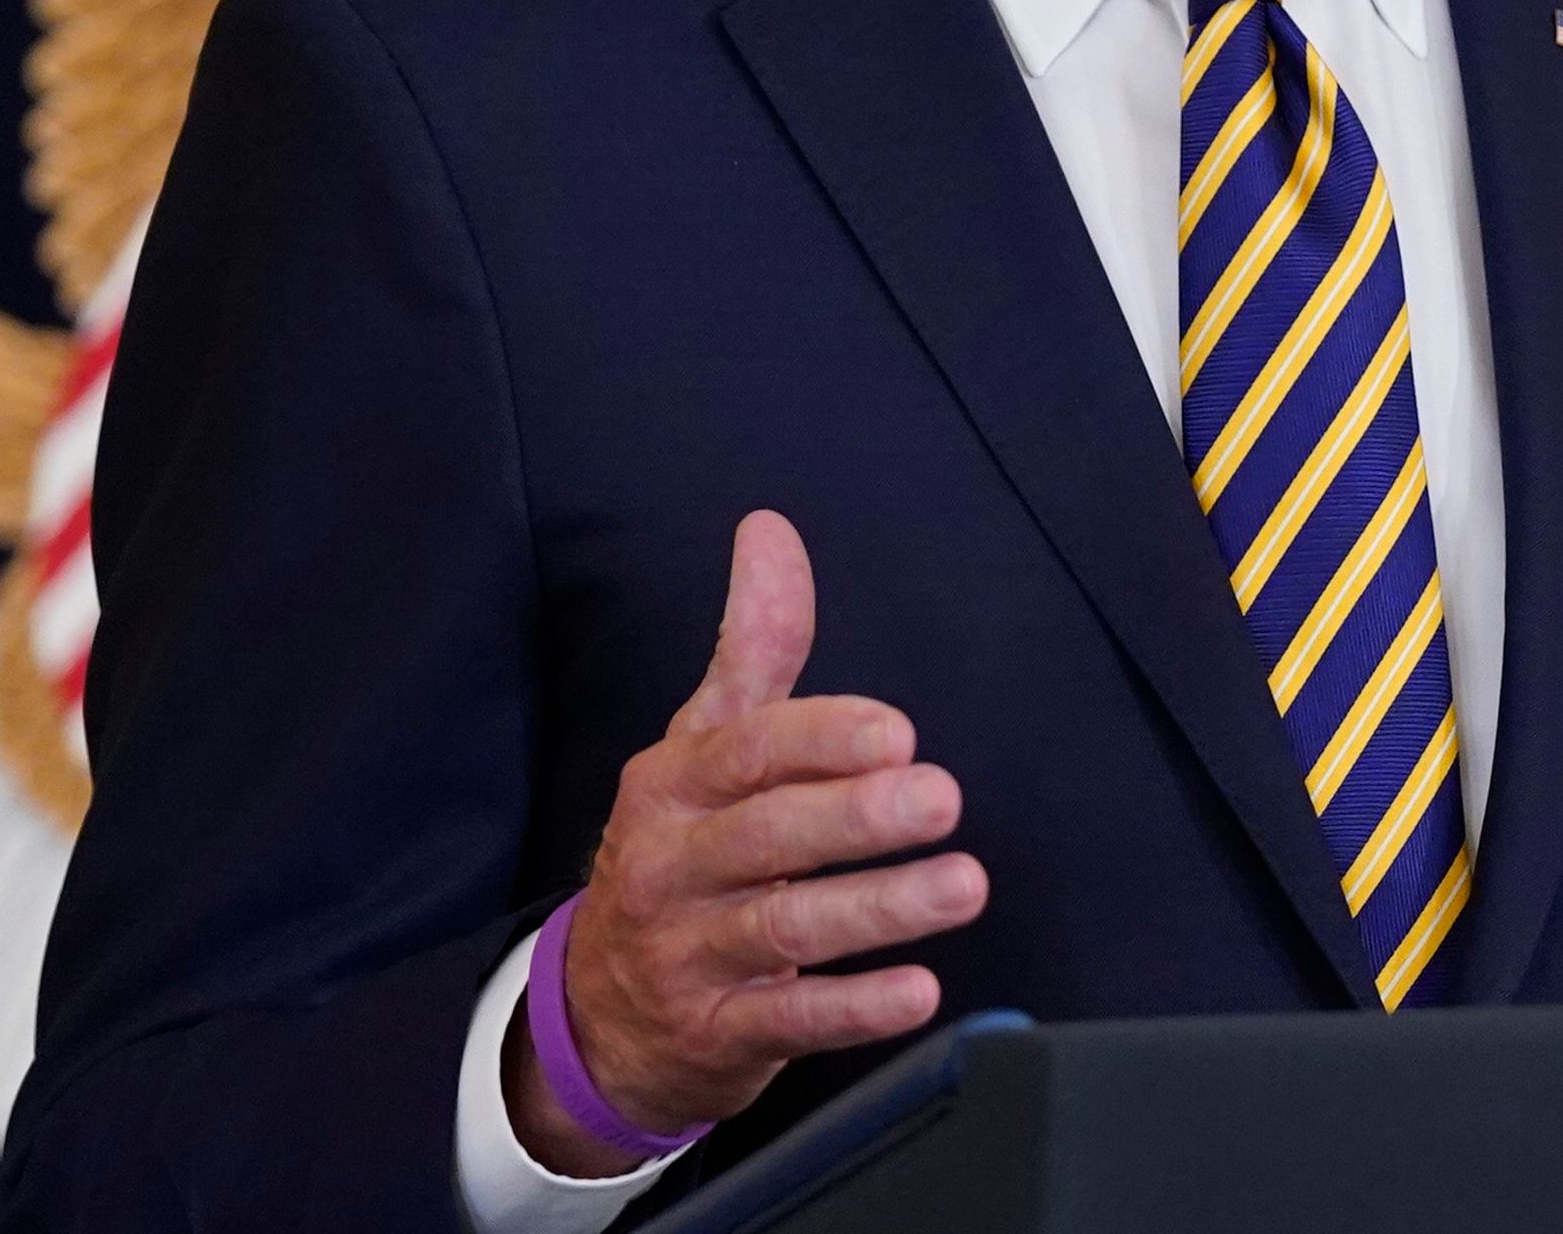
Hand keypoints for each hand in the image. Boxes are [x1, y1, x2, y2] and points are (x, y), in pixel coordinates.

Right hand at [508, 510, 989, 1174]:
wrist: (599, 1012)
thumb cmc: (681, 852)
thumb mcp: (703, 746)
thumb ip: (754, 644)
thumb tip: (770, 528)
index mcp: (673, 784)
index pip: (745, 752)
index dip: (818, 737)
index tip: (895, 730)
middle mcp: (672, 865)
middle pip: (765, 837)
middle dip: (856, 817)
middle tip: (941, 797)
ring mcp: (689, 954)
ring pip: (784, 930)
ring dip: (879, 909)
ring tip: (963, 885)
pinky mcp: (717, 1034)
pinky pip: (789, 1023)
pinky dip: (854, 1011)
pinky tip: (920, 991)